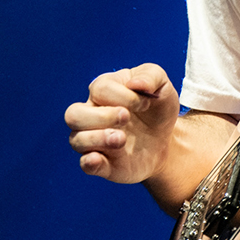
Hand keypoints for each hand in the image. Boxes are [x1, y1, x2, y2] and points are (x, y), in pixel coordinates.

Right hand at [66, 63, 179, 183]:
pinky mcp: (102, 163)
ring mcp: (94, 141)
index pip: (99, 89)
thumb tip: (135, 83)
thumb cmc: (157, 108)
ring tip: (122, 139)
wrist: (166, 140)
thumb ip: (150, 76)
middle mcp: (92, 115)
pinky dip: (90, 162)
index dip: (124, 96)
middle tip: (126, 117)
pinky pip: (85, 164)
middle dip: (101, 116)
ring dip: (97, 138)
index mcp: (103, 91)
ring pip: (76, 139)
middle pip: (73, 114)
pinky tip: (100, 159)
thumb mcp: (161, 86)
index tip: (146, 103)